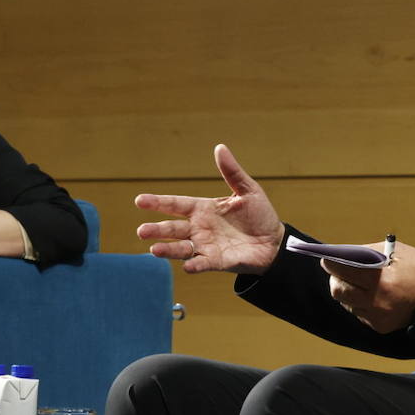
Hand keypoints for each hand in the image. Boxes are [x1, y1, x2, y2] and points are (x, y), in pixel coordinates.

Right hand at [136, 144, 283, 274]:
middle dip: (156, 230)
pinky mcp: (217, 261)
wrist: (275, 242)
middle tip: (141, 231)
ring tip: (154, 250)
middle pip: (172, 229)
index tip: (140, 200)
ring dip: (167, 249)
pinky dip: (195, 265)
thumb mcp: (247, 191)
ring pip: (180, 248)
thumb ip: (232, 172)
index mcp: (203, 209)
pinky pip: (202, 263)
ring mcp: (206, 246)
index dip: (158, 202)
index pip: (175, 204)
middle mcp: (199, 228)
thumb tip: (220, 147)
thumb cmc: (260, 215)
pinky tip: (187, 266)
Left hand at [323, 242, 414, 333]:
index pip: (343, 270)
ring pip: (347, 303)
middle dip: (335, 279)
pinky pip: (359, 313)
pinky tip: (371, 295)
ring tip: (359, 282)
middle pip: (338, 291)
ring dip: (348, 291)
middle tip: (338, 271)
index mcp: (381, 280)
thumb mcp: (394, 251)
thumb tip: (338, 254)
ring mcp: (378, 317)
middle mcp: (378, 302)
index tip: (326, 258)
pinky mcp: (381, 327)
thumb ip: (364, 252)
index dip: (331, 263)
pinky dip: (360, 303)